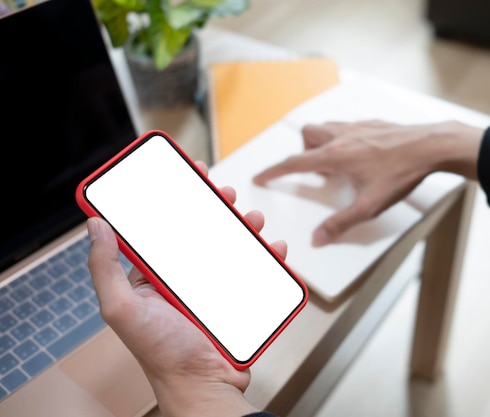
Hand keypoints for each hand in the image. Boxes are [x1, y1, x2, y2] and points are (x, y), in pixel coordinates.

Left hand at [87, 161, 284, 416]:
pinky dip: (268, 256)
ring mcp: (213, 287)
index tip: (188, 175)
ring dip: (245, 226)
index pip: (164, 227)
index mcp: (155, 275)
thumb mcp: (122, 309)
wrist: (203, 386)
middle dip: (216, 207)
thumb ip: (105, 268)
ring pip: (232, 246)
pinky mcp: (238, 298)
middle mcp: (184, 277)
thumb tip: (95, 225)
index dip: (176, 199)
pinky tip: (274, 248)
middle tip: (225, 194)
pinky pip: (255, 270)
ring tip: (253, 218)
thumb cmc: (162, 354)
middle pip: (202, 231)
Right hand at [253, 120, 483, 245]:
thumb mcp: (369, 205)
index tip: (261, 175)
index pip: (294, 163)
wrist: (430, 147)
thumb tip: (318, 237)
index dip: (274, 171)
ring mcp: (357, 127)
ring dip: (322, 143)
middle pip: (307, 136)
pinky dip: (342, 138)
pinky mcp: (372, 124)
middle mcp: (342, 136)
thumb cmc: (401, 173)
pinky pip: (346, 127)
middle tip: (315, 172)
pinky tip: (361, 155)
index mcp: (336, 156)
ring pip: (326, 127)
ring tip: (337, 165)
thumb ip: (341, 222)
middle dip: (303, 152)